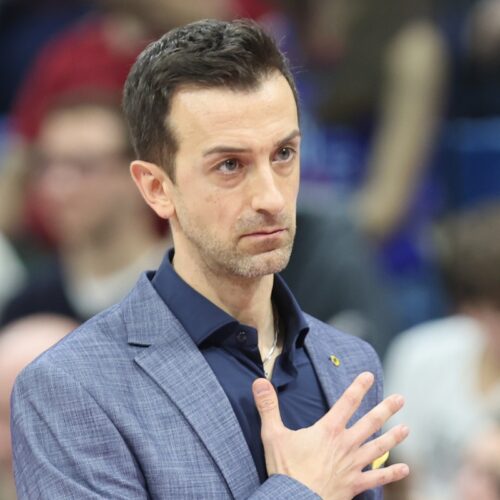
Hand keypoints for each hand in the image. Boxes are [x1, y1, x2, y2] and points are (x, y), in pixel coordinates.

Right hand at [252, 372, 408, 499]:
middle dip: (386, 409)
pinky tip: (405, 469)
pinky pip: (377, 478)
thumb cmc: (285, 468)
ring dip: (393, 437)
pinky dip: (391, 473)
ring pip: (378, 447)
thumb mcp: (273, 434)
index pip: (346, 402)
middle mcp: (345, 444)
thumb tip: (259, 381)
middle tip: (401, 399)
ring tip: (407, 428)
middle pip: (370, 422)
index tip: (369, 375)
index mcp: (328, 429)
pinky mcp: (354, 485)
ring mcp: (352, 465)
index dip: (358, 387)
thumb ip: (268, 406)